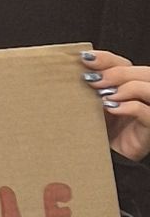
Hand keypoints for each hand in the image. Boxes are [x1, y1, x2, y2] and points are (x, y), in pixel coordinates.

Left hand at [82, 47, 149, 163]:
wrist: (100, 158)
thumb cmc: (94, 128)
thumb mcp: (89, 104)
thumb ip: (89, 87)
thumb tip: (75, 69)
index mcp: (128, 85)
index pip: (124, 62)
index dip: (106, 58)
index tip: (84, 59)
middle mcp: (143, 95)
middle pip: (143, 72)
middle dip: (116, 72)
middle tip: (91, 80)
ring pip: (149, 88)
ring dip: (125, 87)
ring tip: (102, 95)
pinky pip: (147, 112)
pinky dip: (129, 106)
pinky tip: (111, 108)